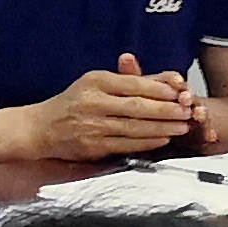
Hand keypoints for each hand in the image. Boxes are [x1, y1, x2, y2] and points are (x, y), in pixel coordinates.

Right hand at [31, 57, 198, 159]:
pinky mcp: (93, 146)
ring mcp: (93, 125)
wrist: (40, 128)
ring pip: (134, 127)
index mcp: (95, 81)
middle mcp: (93, 102)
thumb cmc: (72, 103)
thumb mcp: (93, 83)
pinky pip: (126, 144)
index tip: (178, 91)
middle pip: (137, 107)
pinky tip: (162, 139)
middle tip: (187, 110)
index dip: (159, 89)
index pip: (133, 84)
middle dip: (166, 110)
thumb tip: (162, 80)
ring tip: (182, 126)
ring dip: (162, 128)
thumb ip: (125, 81)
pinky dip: (147, 142)